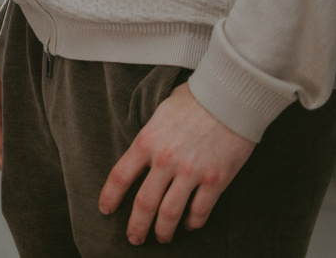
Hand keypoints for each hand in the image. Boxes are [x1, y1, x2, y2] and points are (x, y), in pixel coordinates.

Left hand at [99, 81, 255, 244]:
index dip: (110, 197)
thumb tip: (143, 156)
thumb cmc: (194, 100)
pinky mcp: (215, 179)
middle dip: (136, 226)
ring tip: (162, 238)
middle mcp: (165, 160)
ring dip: (164, 231)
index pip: (120, 176)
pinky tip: (190, 225)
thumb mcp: (160, 114)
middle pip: (144, 204)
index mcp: (147, 141)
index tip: (106, 210)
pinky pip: (200, 211)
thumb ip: (150, 138)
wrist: (229, 97)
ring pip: (170, 214)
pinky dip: (193, 222)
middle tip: (134, 238)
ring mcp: (191, 172)